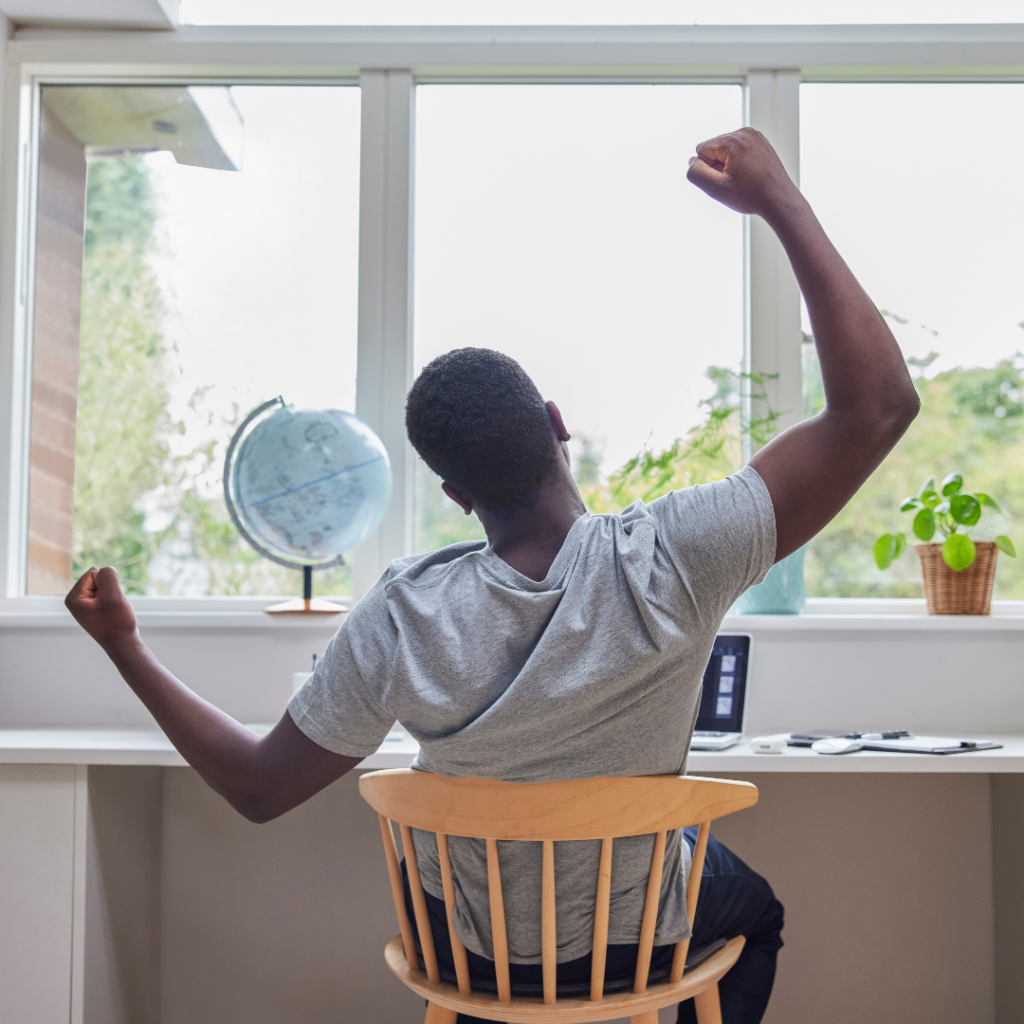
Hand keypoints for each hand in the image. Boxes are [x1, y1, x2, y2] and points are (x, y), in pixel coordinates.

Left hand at [65, 567, 138, 649]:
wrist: (123, 644)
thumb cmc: (117, 622)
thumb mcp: (113, 596)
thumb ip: (108, 576)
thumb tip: (106, 569)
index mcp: (73, 597)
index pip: (94, 573)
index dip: (107, 585)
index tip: (108, 603)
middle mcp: (75, 600)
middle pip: (98, 578)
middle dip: (110, 589)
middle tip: (111, 608)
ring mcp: (83, 604)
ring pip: (104, 586)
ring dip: (113, 595)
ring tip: (112, 611)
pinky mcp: (93, 608)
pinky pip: (107, 594)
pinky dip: (114, 600)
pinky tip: (112, 614)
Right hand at [686, 127, 801, 220]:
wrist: (778, 200)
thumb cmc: (750, 196)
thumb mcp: (716, 189)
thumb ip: (696, 173)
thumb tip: (691, 161)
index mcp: (733, 139)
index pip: (702, 150)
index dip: (708, 170)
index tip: (725, 180)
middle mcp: (745, 132)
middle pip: (714, 148)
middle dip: (718, 166)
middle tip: (735, 181)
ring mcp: (755, 136)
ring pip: (725, 150)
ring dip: (728, 165)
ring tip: (743, 179)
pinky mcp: (760, 142)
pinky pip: (738, 151)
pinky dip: (739, 163)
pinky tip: (749, 175)